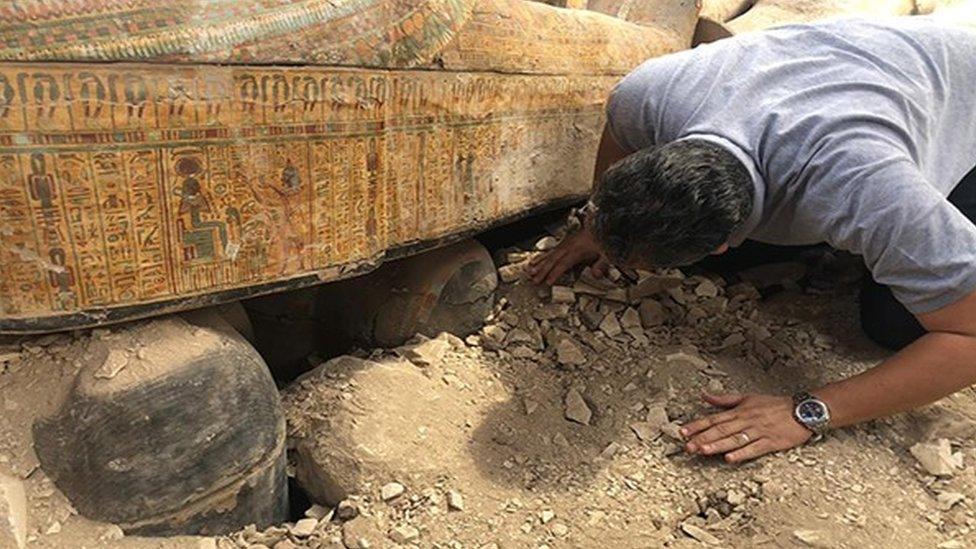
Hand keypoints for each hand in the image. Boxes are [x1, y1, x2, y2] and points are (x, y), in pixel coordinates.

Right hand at [528, 227, 607, 285]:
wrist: (600, 225)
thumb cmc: (602, 240)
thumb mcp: (607, 253)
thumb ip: (602, 265)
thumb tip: (596, 275)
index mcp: (577, 250)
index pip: (563, 264)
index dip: (555, 273)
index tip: (548, 282)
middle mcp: (568, 246)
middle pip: (552, 260)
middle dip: (542, 271)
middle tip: (534, 280)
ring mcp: (564, 244)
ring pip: (548, 255)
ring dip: (538, 264)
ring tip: (529, 271)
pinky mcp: (563, 243)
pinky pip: (549, 251)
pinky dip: (540, 257)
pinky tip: (535, 261)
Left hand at [680, 392, 811, 462]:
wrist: (802, 410)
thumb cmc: (774, 405)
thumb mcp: (748, 398)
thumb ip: (724, 400)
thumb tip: (704, 395)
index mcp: (739, 411)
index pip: (714, 419)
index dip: (697, 425)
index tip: (682, 431)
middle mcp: (746, 421)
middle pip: (721, 430)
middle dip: (703, 438)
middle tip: (687, 445)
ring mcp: (758, 432)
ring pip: (734, 439)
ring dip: (717, 445)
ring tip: (702, 451)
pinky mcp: (771, 442)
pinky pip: (754, 449)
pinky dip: (741, 453)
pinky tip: (730, 458)